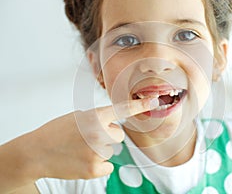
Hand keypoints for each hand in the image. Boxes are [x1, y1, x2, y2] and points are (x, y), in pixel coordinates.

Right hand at [29, 97, 158, 179]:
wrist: (36, 152)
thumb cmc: (56, 132)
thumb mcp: (78, 116)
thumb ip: (98, 118)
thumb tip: (114, 126)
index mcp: (94, 116)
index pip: (122, 109)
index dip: (140, 105)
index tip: (154, 102)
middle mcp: (98, 132)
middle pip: (119, 136)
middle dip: (108, 137)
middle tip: (88, 138)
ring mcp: (97, 152)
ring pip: (112, 151)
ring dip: (101, 150)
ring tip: (81, 149)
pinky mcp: (94, 169)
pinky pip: (108, 166)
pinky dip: (98, 165)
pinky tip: (83, 160)